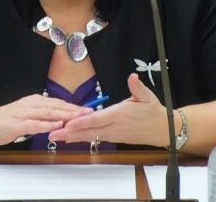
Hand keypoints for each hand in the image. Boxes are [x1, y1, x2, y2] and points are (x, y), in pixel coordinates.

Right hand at [0, 94, 92, 144]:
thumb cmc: (6, 120)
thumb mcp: (27, 115)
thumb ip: (41, 116)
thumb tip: (58, 119)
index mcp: (35, 101)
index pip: (58, 103)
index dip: (74, 106)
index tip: (88, 109)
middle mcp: (31, 105)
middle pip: (57, 106)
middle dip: (74, 109)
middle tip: (89, 112)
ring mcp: (24, 114)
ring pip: (48, 113)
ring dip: (65, 114)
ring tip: (78, 117)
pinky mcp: (18, 124)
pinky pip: (35, 124)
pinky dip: (47, 124)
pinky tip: (57, 125)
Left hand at [48, 73, 169, 146]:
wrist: (163, 130)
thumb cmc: (154, 112)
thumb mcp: (147, 96)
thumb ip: (138, 87)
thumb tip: (133, 77)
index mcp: (119, 115)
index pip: (97, 119)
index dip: (81, 122)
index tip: (67, 124)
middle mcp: (114, 127)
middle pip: (88, 131)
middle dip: (69, 133)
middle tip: (52, 134)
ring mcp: (113, 135)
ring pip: (89, 137)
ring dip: (72, 137)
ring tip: (56, 137)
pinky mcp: (113, 138)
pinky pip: (94, 138)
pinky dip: (81, 138)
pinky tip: (70, 138)